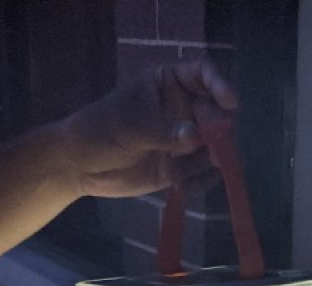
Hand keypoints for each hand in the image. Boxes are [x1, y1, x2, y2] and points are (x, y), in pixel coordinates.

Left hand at [59, 59, 238, 199]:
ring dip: (206, 162)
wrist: (80, 165)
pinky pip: (203, 175)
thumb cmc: (100, 130)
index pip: (203, 75)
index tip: (231, 103)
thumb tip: (196, 136)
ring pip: (214, 148)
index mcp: (169, 83)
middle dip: (218, 133)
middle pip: (215, 115)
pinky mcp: (179, 168)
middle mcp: (182, 109)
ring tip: (179, 172)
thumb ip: (164, 131)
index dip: (220, 85)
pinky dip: (199, 182)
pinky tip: (180, 185)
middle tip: (214, 150)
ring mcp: (183, 140)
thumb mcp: (130, 126)